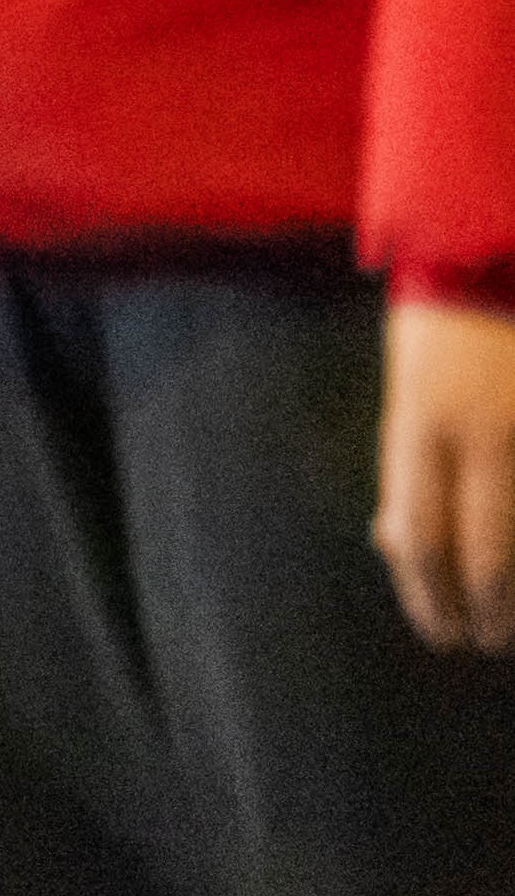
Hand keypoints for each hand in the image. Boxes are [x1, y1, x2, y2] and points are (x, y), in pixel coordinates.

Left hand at [378, 299, 514, 656]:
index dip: (427, 595)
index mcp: (420, 426)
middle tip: (486, 643)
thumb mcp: (408, 393)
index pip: (418, 536)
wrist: (490, 252)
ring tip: (513, 625)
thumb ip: (409, 466)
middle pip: (483, 549)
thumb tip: (393, 540)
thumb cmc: (446, 324)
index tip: (439, 633)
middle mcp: (480, 434)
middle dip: (484, 607)